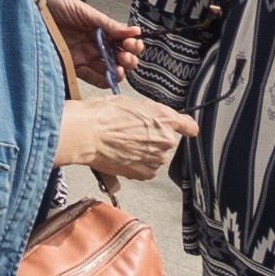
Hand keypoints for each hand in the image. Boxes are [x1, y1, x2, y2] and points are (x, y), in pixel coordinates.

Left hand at [36, 0, 144, 82]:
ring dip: (119, 71)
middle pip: (119, 58)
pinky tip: (111, 78)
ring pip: (108, 69)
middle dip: (128, 59)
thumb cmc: (56, 4)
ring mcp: (83, 56)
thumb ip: (108, 24)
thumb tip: (135, 31)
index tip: (131, 43)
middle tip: (126, 55)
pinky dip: (104, 80)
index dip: (131, 45)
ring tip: (120, 68)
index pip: (122, 42)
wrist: (30, 6)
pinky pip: (91, 77)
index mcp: (100, 29)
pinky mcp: (71, 65)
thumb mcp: (84, 12)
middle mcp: (94, 44)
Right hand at [57, 95, 197, 180]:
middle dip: (152, 138)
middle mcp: (166, 140)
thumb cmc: (101, 115)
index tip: (186, 130)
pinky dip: (137, 164)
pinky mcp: (146, 173)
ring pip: (155, 155)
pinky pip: (147, 169)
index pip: (189, 125)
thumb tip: (148, 118)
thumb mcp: (129, 102)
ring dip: (143, 152)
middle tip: (129, 133)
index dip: (185, 127)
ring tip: (121, 144)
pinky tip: (121, 155)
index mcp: (164, 118)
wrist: (85, 134)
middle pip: (166, 141)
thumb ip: (147, 113)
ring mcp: (157, 158)